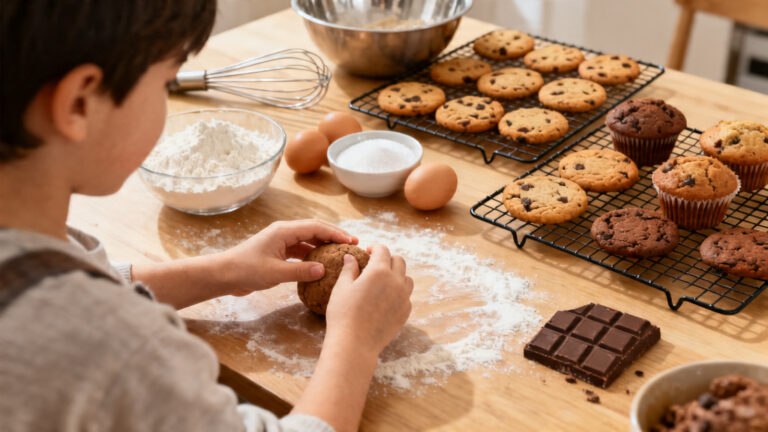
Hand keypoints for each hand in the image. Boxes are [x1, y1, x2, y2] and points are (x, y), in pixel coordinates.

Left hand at [216, 219, 356, 295]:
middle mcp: (284, 232)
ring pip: (308, 240)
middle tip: (351, 245)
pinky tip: (322, 263)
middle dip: (334, 236)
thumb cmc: (246, 271)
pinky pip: (301, 249)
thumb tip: (324, 269)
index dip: (336, 233)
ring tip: (340, 253)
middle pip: (315, 230)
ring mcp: (281, 241)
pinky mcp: (278, 252)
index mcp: (284, 231)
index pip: (316, 227)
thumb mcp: (276, 272)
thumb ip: (301, 271)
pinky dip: (313, 254)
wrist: (224, 275)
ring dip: (324, 245)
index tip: (351, 241)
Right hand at [324, 244, 413, 357]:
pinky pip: (406, 296)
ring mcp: (403, 297)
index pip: (382, 250)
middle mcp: (396, 281)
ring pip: (406, 278)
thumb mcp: (342, 288)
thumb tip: (350, 257)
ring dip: (397, 275)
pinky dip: (399, 293)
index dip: (375, 248)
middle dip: (388, 259)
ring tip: (383, 282)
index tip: (368, 251)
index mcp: (379, 271)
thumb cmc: (343, 314)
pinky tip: (385, 299)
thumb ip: (349, 269)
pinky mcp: (405, 312)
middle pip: (399, 261)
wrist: (354, 344)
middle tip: (375, 265)